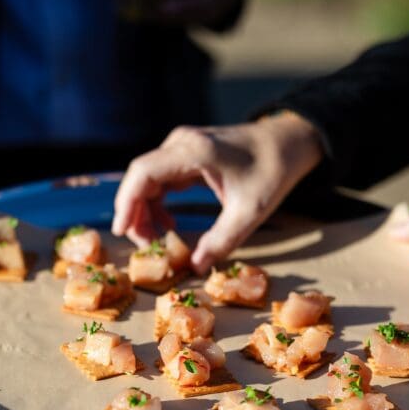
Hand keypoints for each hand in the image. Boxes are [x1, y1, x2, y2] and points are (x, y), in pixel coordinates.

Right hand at [112, 112, 322, 273]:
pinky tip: (169, 225)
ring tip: (157, 241)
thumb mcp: (250, 212)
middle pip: (139, 178)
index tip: (122, 231)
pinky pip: (159, 179)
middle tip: (146, 247)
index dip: (126, 202)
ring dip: (145, 211)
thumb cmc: (272, 171)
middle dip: (134, 213)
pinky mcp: (185, 153)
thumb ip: (222, 240)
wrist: (286, 142)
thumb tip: (195, 267)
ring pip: (147, 180)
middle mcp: (181, 143)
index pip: (143, 173)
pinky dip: (157, 202)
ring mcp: (181, 146)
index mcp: (194, 151)